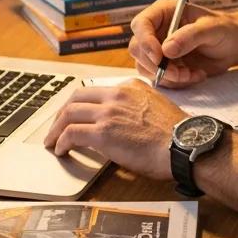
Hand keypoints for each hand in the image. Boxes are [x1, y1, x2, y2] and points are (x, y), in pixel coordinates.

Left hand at [42, 81, 184, 180]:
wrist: (185, 144)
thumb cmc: (176, 135)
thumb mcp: (155, 108)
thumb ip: (134, 109)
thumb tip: (121, 124)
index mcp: (131, 87)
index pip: (95, 91)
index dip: (80, 104)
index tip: (75, 114)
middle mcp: (117, 94)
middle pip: (76, 97)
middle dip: (62, 113)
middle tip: (57, 126)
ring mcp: (108, 112)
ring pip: (69, 114)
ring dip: (56, 129)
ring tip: (52, 141)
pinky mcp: (102, 132)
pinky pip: (71, 133)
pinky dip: (61, 142)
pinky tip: (61, 150)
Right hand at [129, 0, 237, 87]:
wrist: (233, 46)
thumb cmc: (224, 29)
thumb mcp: (211, 29)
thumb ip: (189, 36)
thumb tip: (166, 49)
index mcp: (163, 13)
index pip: (140, 25)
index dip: (145, 42)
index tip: (159, 57)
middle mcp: (156, 30)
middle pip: (137, 49)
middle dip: (156, 65)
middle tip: (179, 73)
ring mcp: (158, 49)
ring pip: (146, 67)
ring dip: (168, 76)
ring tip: (191, 74)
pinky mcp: (165, 66)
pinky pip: (160, 79)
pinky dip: (177, 82)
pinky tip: (195, 75)